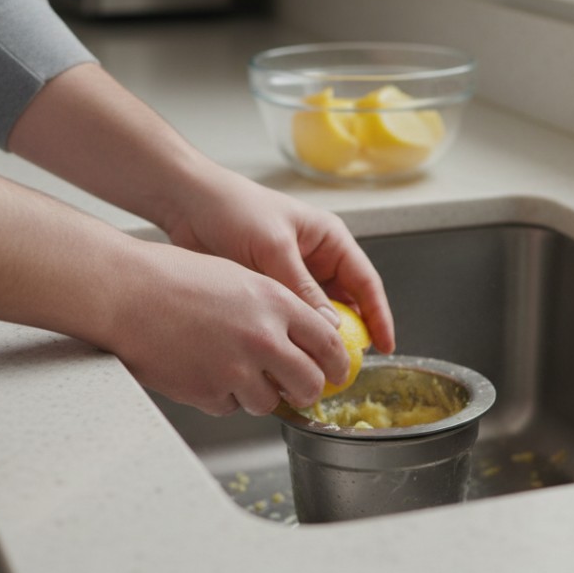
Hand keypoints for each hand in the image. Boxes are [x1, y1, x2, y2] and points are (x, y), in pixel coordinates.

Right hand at [109, 240, 350, 414]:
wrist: (126, 292)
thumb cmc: (176, 278)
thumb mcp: (242, 279)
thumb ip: (279, 310)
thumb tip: (307, 340)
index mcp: (276, 303)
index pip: (328, 343)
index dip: (338, 364)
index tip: (337, 372)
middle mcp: (262, 338)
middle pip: (309, 383)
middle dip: (308, 391)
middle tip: (300, 390)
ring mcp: (234, 369)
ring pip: (270, 402)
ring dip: (260, 394)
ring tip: (234, 370)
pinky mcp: (207, 392)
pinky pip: (230, 407)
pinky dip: (222, 396)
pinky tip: (203, 370)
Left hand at [162, 164, 395, 354]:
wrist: (188, 204)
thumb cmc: (233, 209)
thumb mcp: (273, 247)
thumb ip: (301, 288)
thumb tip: (330, 327)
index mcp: (329, 240)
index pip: (365, 283)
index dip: (379, 317)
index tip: (386, 347)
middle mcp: (316, 259)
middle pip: (346, 304)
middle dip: (349, 336)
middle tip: (347, 368)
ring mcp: (293, 277)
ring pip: (317, 316)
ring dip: (317, 340)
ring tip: (317, 368)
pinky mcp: (269, 291)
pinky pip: (290, 319)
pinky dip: (293, 337)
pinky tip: (289, 356)